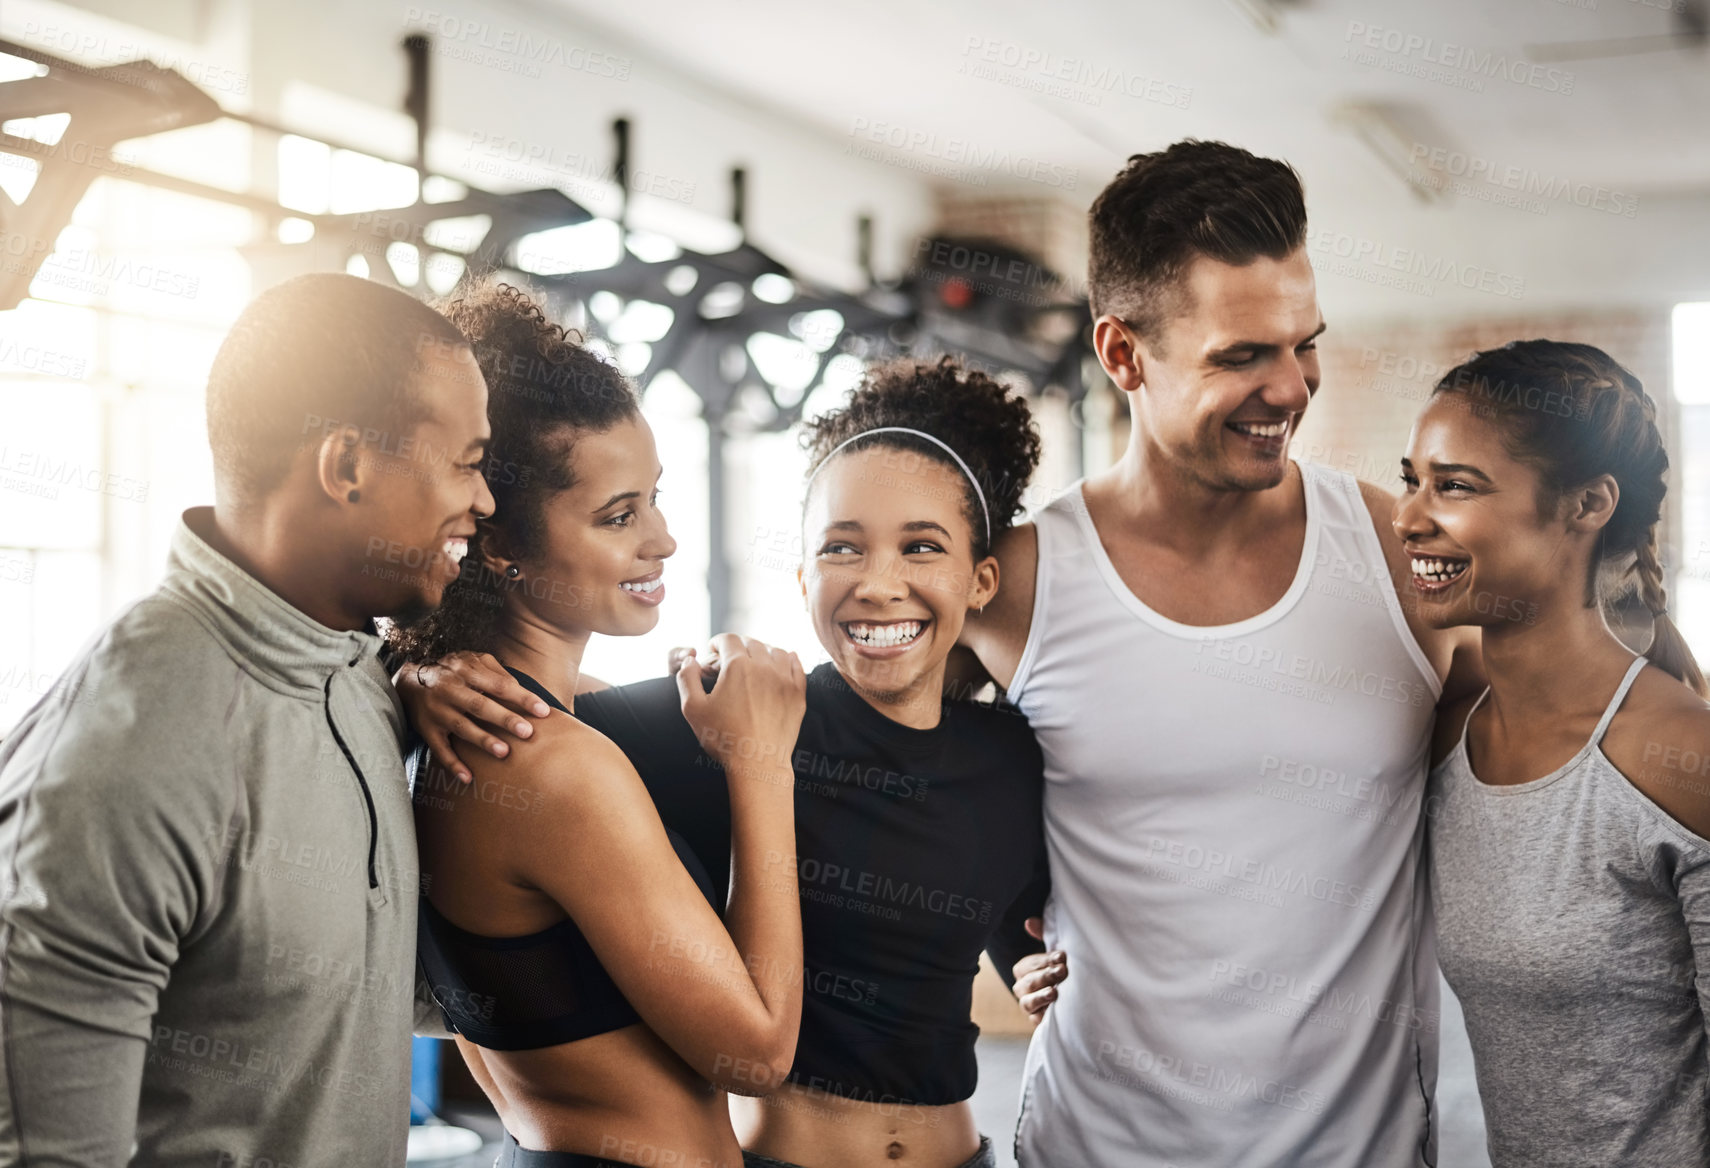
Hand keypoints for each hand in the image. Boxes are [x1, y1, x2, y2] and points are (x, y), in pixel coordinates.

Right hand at [394, 651, 551, 781]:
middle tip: (527, 732)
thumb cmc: (452, 671)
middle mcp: (450, 690)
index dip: (522, 698)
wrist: (408, 681)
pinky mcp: (427, 729)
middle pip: (480, 705)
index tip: (543, 711)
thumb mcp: (472, 660)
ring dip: (482, 740)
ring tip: (504, 752)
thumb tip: (521, 687)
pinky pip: (439, 749)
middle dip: (505, 719)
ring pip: (461, 727)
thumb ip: (496, 671)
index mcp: (466, 671)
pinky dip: (452, 764)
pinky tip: (467, 777)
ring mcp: (437, 711)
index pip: (499, 685)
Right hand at [675, 634, 804, 781]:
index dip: (717, 641)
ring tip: (755, 660)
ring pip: (776, 651)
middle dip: (738, 645)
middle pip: (752, 642)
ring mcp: (784, 679)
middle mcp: (764, 667)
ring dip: (763, 650)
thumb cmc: (722, 738)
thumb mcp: (693, 709)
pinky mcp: (798, 694)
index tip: (712, 649)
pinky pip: (796, 666)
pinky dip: (789, 659)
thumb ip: (686, 678)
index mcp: (737, 666)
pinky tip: (782, 663)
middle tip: (731, 656)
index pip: (728, 639)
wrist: (757, 763)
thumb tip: (690, 660)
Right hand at [1011, 917, 1066, 1027]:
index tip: (1062, 956)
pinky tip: (1054, 1010)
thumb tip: (1029, 922)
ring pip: (1026, 1002)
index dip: (1043, 960)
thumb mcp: (1056, 952)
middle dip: (1044, 976)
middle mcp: (1023, 988)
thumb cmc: (1062, 969)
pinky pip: (1035, 1020)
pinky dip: (1043, 1015)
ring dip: (1041, 996)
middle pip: (1026, 983)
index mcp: (1024, 970)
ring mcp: (1029, 1006)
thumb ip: (1043, 935)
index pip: (1026, 965)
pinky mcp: (1038, 1021)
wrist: (1077, 997)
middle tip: (1063, 971)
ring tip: (1055, 992)